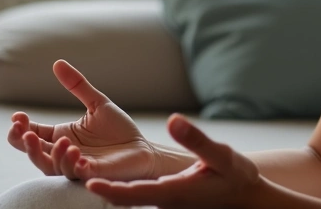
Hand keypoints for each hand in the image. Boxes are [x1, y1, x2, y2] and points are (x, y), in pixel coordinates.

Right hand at [7, 59, 161, 181]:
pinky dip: (74, 166)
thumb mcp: (97, 102)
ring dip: (52, 155)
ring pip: (51, 167)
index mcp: (60, 136)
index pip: (32, 134)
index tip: (18, 116)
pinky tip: (78, 156)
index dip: (20, 128)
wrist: (142, 148)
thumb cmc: (118, 129)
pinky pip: (77, 175)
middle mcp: (63, 153)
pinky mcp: (92, 175)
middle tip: (24, 132)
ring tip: (63, 141)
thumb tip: (57, 62)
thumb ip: (77, 85)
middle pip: (34, 153)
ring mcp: (76, 165)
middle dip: (25, 144)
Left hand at [85, 114, 264, 208]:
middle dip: (99, 188)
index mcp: (172, 193)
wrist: (247, 199)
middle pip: (123, 199)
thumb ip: (196, 139)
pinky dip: (118, 188)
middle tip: (73, 172)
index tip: (87, 180)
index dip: (110, 189)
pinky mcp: (166, 198)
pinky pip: (137, 196)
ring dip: (105, 188)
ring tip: (78, 171)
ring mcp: (163, 202)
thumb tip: (173, 120)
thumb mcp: (220, 155)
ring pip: (128, 198)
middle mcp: (163, 201)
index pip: (134, 195)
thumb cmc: (236, 178)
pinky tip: (102, 175)